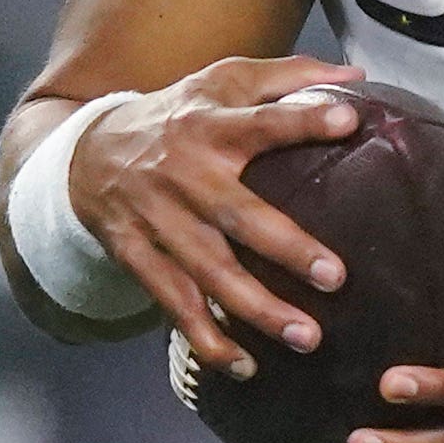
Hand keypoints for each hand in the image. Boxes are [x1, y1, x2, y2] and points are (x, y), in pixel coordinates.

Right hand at [59, 56, 365, 377]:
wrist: (86, 152)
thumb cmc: (178, 116)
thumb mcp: (221, 83)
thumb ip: (287, 77)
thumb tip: (357, 75)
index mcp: (209, 125)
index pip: (261, 120)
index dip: (302, 119)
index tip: (350, 121)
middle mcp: (183, 174)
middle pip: (237, 214)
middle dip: (286, 248)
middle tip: (337, 278)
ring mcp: (157, 219)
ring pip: (208, 271)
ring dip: (256, 309)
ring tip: (307, 339)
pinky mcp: (136, 256)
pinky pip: (173, 303)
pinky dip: (207, 338)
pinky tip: (245, 367)